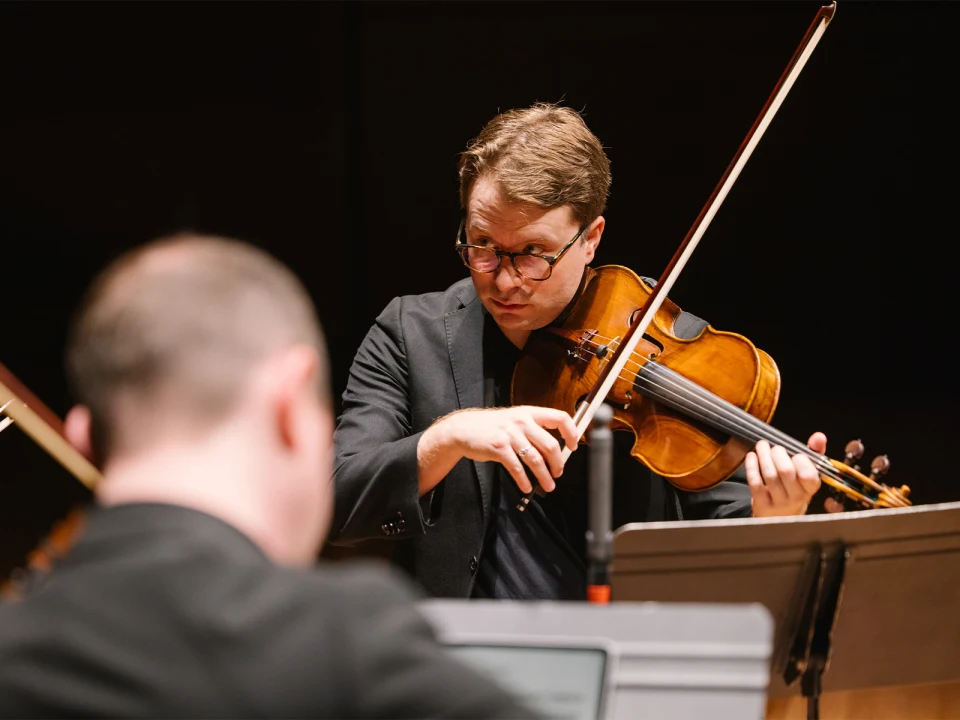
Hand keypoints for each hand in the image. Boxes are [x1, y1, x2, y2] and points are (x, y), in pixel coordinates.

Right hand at [418, 406, 578, 495]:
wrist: (463, 429)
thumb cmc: (492, 426)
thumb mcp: (514, 420)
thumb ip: (533, 430)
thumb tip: (554, 451)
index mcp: (529, 412)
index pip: (559, 417)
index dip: (571, 433)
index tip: (573, 447)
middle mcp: (522, 421)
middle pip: (550, 445)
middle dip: (557, 463)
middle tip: (558, 473)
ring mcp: (510, 434)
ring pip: (535, 459)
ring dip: (544, 476)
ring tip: (548, 486)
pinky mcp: (499, 447)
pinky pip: (517, 468)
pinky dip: (524, 480)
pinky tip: (526, 486)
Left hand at [745, 432, 824, 516]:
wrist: (782, 516)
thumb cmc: (796, 488)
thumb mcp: (808, 472)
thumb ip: (815, 452)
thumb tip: (819, 436)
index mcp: (810, 488)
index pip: (809, 475)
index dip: (801, 462)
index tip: (796, 454)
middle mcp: (796, 497)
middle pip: (786, 472)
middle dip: (778, 454)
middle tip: (775, 448)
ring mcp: (778, 502)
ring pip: (770, 476)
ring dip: (764, 457)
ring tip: (762, 446)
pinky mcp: (762, 504)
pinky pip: (756, 483)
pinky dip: (752, 467)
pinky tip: (752, 456)